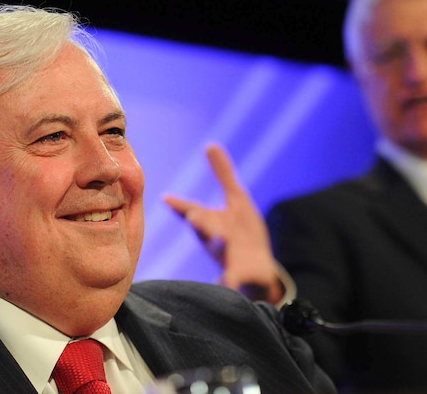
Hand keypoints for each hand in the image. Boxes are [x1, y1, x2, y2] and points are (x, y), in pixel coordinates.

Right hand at [164, 144, 282, 302]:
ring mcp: (225, 256)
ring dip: (216, 242)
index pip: (192, 209)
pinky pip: (231, 279)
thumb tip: (209, 145)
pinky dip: (227, 281)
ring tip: (218, 237)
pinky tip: (227, 282)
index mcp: (211, 220)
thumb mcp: (236, 199)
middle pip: (204, 227)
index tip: (167, 198)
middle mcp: (214, 237)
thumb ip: (223, 174)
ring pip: (218, 249)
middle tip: (194, 215)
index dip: (180, 205)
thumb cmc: (242, 232)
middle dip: (199, 221)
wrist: (259, 268)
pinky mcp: (238, 273)